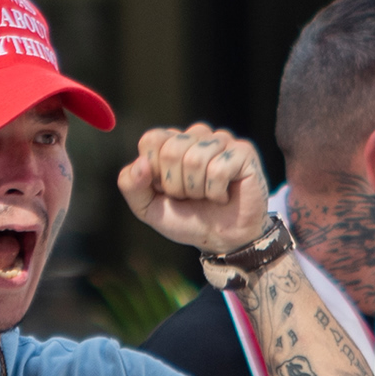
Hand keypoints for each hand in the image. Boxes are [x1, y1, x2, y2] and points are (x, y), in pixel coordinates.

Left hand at [118, 124, 270, 254]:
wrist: (222, 240)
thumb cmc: (187, 219)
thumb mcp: (148, 207)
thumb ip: (131, 185)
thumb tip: (141, 163)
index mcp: (172, 141)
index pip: (151, 140)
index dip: (155, 172)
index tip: (167, 189)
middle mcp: (197, 134)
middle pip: (172, 150)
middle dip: (177, 185)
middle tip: (190, 196)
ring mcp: (221, 140)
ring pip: (195, 159)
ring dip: (198, 190)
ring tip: (207, 196)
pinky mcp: (244, 152)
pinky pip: (218, 169)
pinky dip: (216, 192)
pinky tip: (224, 195)